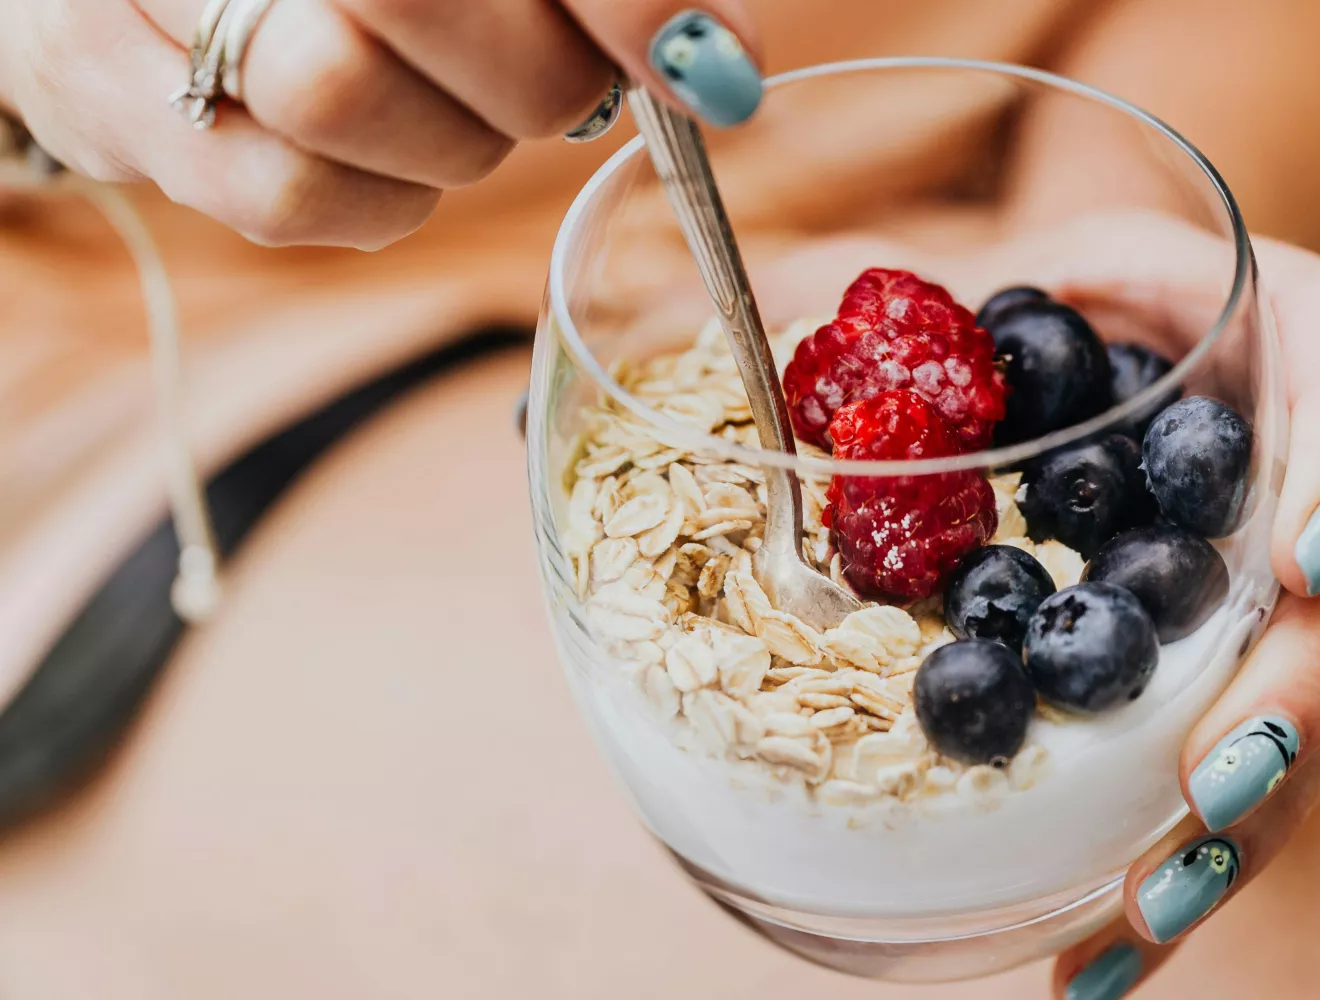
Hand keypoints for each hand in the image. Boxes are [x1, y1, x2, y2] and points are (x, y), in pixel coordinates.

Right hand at [0, 0, 762, 248]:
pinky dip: (381, 195)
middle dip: (534, 72)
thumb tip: (717, 61)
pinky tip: (390, 153)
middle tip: (565, 82)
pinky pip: (293, 200)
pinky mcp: (103, 99)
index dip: (624, 0)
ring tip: (453, 102)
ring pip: (340, 99)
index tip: (702, 66)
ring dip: (451, 136)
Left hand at [733, 210, 1319, 996]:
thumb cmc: (1033, 309)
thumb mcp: (988, 282)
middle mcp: (1302, 453)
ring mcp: (1291, 571)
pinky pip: (1250, 757)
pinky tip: (1108, 953)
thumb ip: (915, 321)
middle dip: (1301, 688)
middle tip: (1210, 787)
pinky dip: (1187, 859)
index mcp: (1261, 324)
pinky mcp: (1250, 660)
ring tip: (1152, 904)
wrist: (1079, 354)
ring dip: (1253, 815)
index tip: (1295, 560)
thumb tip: (761, 366)